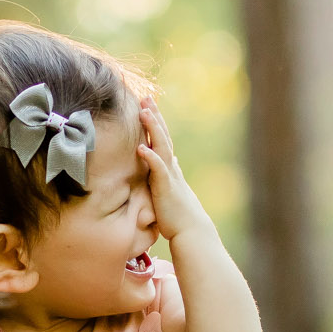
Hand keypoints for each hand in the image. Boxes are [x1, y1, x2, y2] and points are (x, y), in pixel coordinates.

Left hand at [137, 100, 213, 243]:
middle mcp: (171, 169)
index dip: (155, 123)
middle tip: (146, 98)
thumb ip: (165, 178)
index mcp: (170, 169)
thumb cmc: (179, 218)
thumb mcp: (170, 193)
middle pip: (163, 137)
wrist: (192, 233)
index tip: (147, 107)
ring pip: (162, 147)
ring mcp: (170, 177)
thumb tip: (169, 165)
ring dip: (153, 128)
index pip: (162, 141)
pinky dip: (151, 158)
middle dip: (154, 117)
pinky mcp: (166, 189)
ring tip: (144, 112)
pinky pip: (158, 170)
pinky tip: (141, 148)